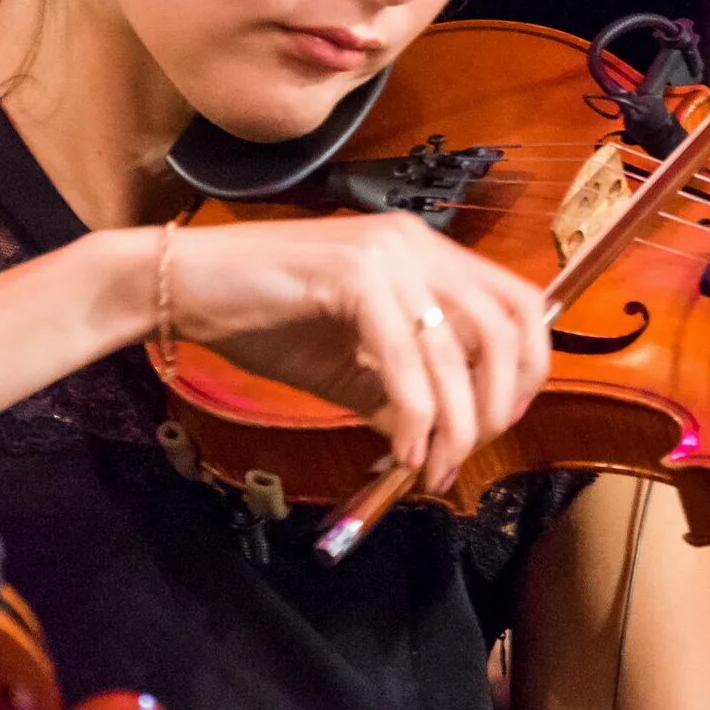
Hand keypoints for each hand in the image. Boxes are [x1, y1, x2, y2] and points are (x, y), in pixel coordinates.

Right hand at [162, 213, 552, 493]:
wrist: (180, 290)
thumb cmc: (261, 319)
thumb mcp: (349, 365)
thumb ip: (402, 394)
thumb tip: (442, 443)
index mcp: (425, 253)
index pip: (521, 304)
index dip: (529, 370)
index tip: (498, 424)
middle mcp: (415, 242)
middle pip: (508, 327)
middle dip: (499, 405)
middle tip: (464, 454)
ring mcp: (386, 253)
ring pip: (458, 352)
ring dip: (455, 425)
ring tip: (429, 467)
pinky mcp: (352, 275)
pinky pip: (405, 361)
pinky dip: (413, 417)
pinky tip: (400, 452)